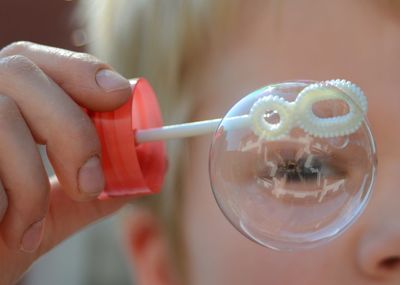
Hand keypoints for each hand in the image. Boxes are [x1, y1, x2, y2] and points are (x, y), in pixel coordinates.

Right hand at [0, 42, 133, 283]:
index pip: (39, 60)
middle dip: (72, 127)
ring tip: (38, 223)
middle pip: (23, 69)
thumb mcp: (59, 207)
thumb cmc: (4, 236)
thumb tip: (153, 162)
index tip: (120, 94)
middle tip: (91, 183)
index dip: (82, 70)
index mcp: (4, 104)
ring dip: (35, 175)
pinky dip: (14, 198)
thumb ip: (102, 183)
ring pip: (2, 110)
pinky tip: (15, 232)